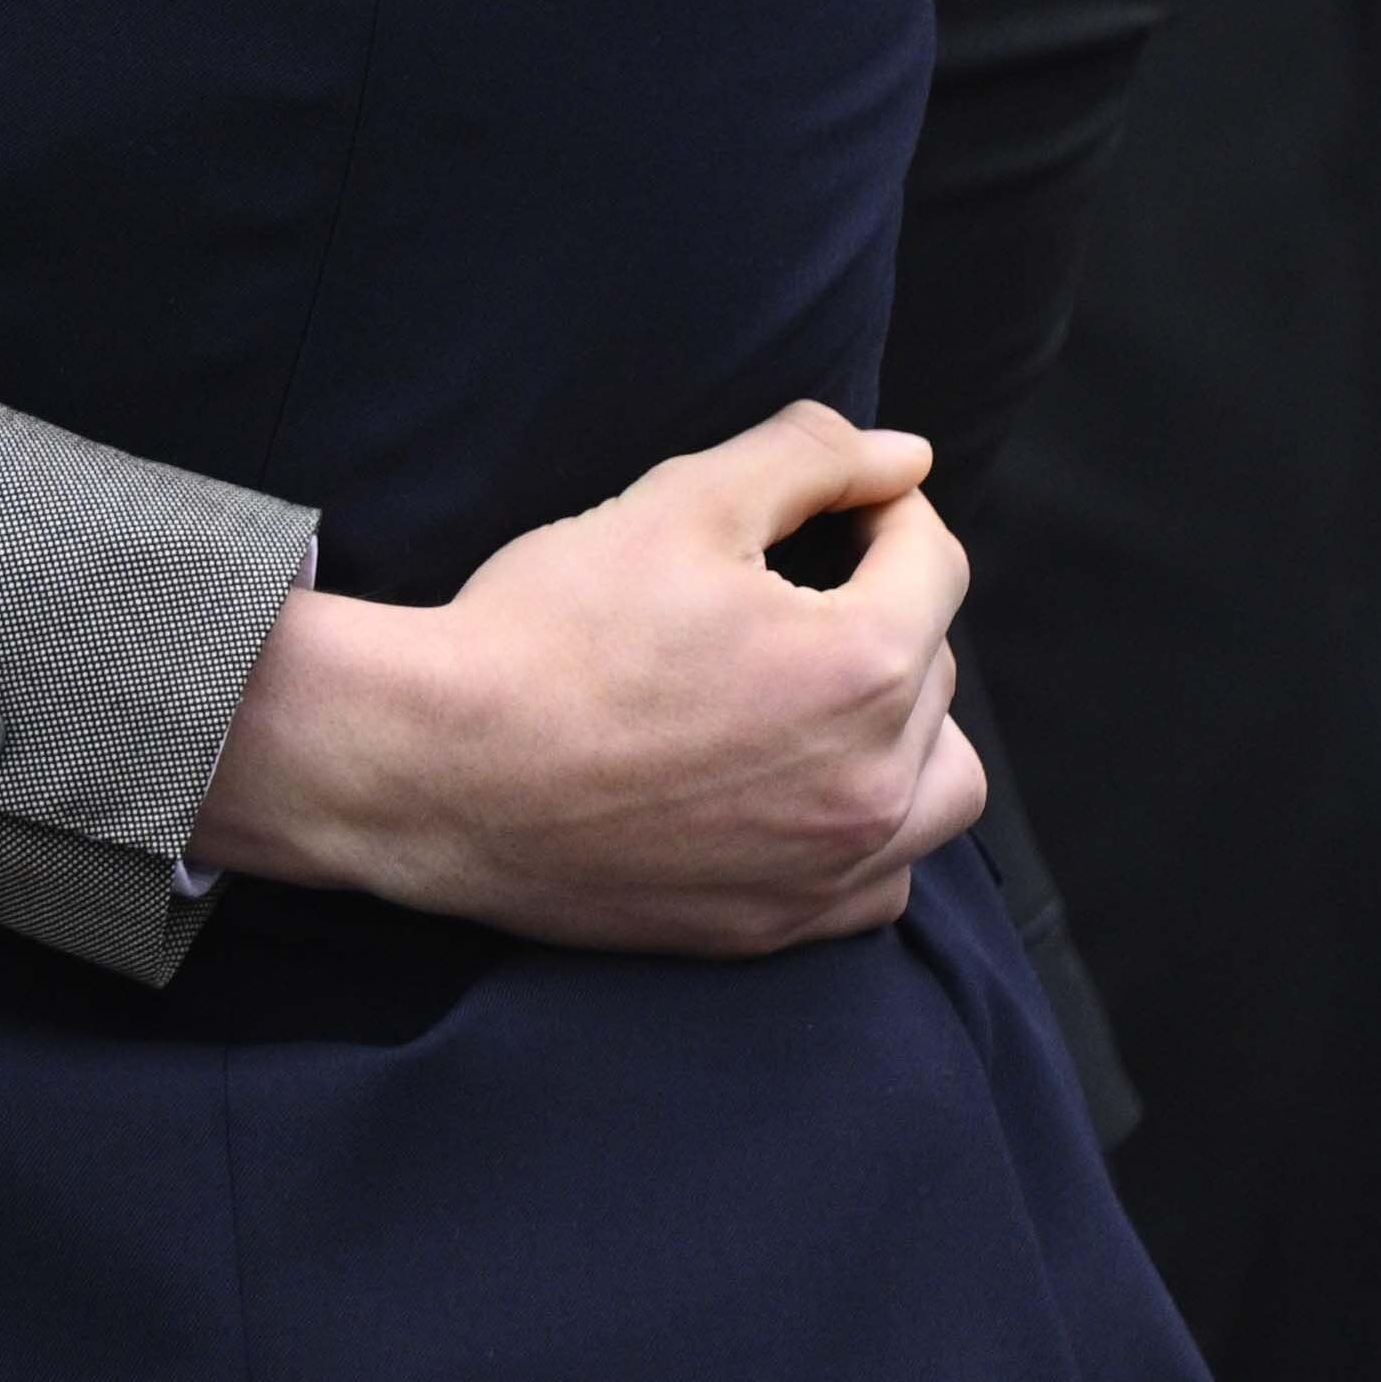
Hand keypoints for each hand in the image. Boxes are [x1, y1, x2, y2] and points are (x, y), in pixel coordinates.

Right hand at [189, 403, 983, 954]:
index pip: (933, 561)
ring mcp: (831, 868)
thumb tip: (906, 456)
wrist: (440, 767)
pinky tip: (794, 786)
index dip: (880, 508)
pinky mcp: (780, 926)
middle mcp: (873, 782)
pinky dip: (865, 827)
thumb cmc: (551, 629)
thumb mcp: (678, 501)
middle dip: (881, 608)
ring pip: (940, 785)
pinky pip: (883, 878)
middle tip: (785, 586)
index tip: (824, 503)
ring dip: (906, 728)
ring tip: (821, 692)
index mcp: (861, 665)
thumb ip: (810, 457)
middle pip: (936, 665)